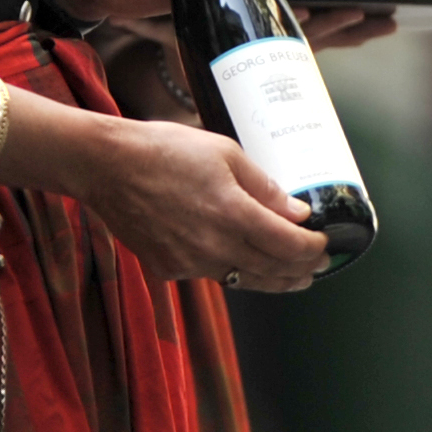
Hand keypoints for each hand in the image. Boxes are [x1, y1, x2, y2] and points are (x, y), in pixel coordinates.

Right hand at [75, 117, 332, 288]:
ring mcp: (187, 262)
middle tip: (317, 267)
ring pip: (240, 280)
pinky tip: (240, 264)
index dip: (312, 249)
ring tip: (292, 278)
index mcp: (233, 214)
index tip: (325, 246)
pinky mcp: (165, 268)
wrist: (106, 166)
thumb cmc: (165, 151)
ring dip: (271, 280)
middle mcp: (212, 246)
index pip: (288, 245)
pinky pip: (208, 275)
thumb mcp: (226, 155)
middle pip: (270, 270)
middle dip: (300, 270)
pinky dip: (230, 272)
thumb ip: (264, 188)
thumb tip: (296, 212)